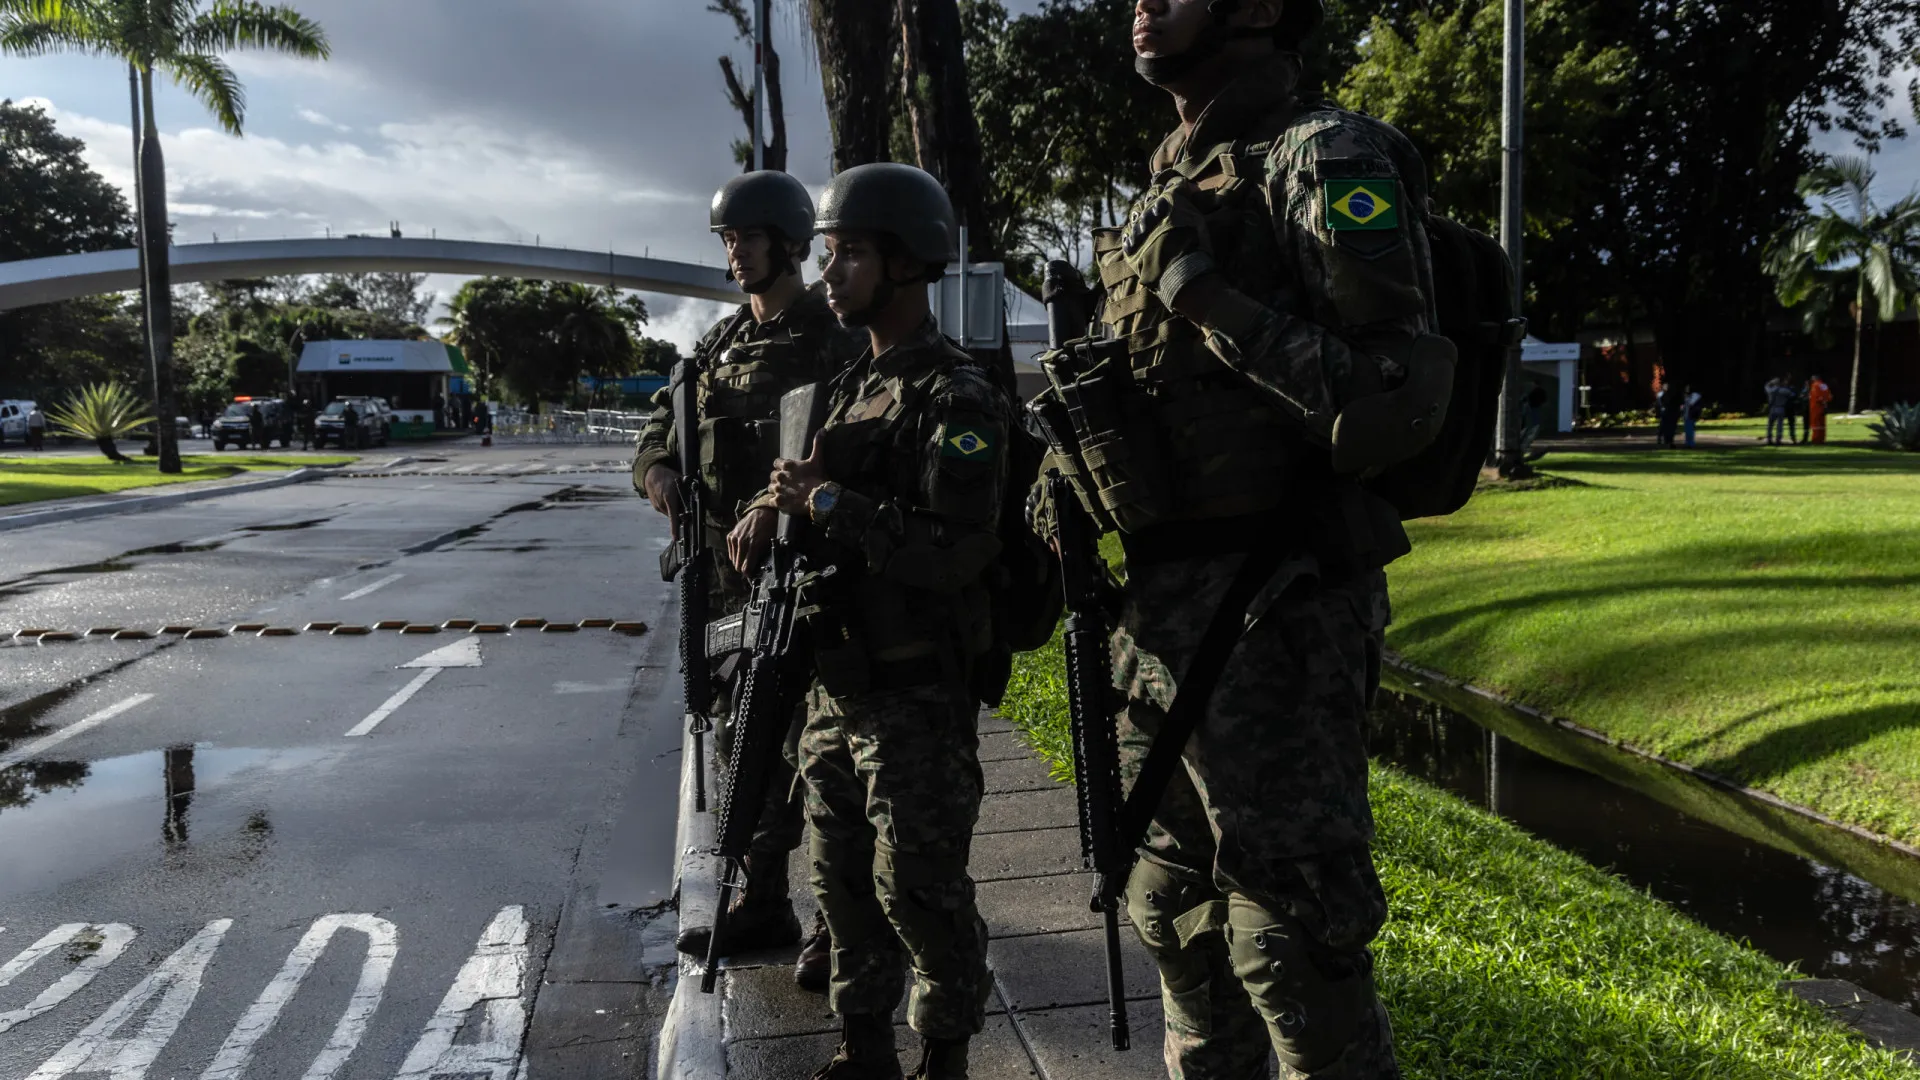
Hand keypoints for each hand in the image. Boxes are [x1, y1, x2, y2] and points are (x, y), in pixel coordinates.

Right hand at [643, 464, 682, 532]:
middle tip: (683, 505)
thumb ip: (687, 489)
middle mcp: (662, 503)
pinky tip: (669, 499)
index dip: (674, 528)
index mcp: (669, 497)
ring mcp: (657, 506)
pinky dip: (669, 508)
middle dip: (680, 514)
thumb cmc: (668, 476)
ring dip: (675, 510)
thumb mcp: (680, 479)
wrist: (652, 474)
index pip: (673, 515)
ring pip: (670, 514)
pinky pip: (666, 511)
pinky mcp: (655, 507)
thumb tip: (696, 497)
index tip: (675, 538)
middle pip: (675, 516)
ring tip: (674, 498)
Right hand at [727, 506, 776, 574]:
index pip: (746, 568)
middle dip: (744, 569)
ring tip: (747, 560)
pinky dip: (736, 554)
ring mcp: (735, 539)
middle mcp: (742, 542)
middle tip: (750, 569)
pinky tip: (743, 552)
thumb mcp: (770, 543)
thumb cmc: (769, 527)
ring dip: (740, 562)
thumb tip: (760, 568)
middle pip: (738, 566)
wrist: (762, 512)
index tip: (752, 577)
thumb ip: (763, 556)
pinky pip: (731, 552)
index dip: (749, 575)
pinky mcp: (730, 536)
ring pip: (733, 560)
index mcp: (753, 545)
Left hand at [769, 433, 828, 515]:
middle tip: (787, 482)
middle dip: (778, 479)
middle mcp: (779, 476)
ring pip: (771, 488)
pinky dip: (776, 501)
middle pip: (773, 476)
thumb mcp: (817, 459)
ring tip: (785, 492)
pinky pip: (772, 501)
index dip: (781, 467)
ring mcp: (778, 489)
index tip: (787, 471)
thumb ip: (817, 444)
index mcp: (786, 465)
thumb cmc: (817, 477)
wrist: (819, 498)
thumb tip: (822, 429)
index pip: (776, 463)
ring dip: (776, 490)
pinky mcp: (778, 502)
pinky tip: (783, 502)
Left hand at [1121, 174, 1214, 308]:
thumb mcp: (1212, 225)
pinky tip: (1140, 234)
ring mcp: (1139, 226)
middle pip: (1152, 195)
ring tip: (1152, 219)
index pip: (1175, 184)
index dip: (1182, 188)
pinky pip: (1128, 232)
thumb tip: (1235, 209)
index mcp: (1172, 199)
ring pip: (1137, 211)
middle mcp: (1152, 208)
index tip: (1188, 194)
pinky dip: (1134, 231)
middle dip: (1160, 197)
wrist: (1181, 274)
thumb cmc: (1200, 247)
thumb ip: (1219, 213)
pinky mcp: (1130, 244)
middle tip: (1168, 206)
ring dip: (1145, 212)